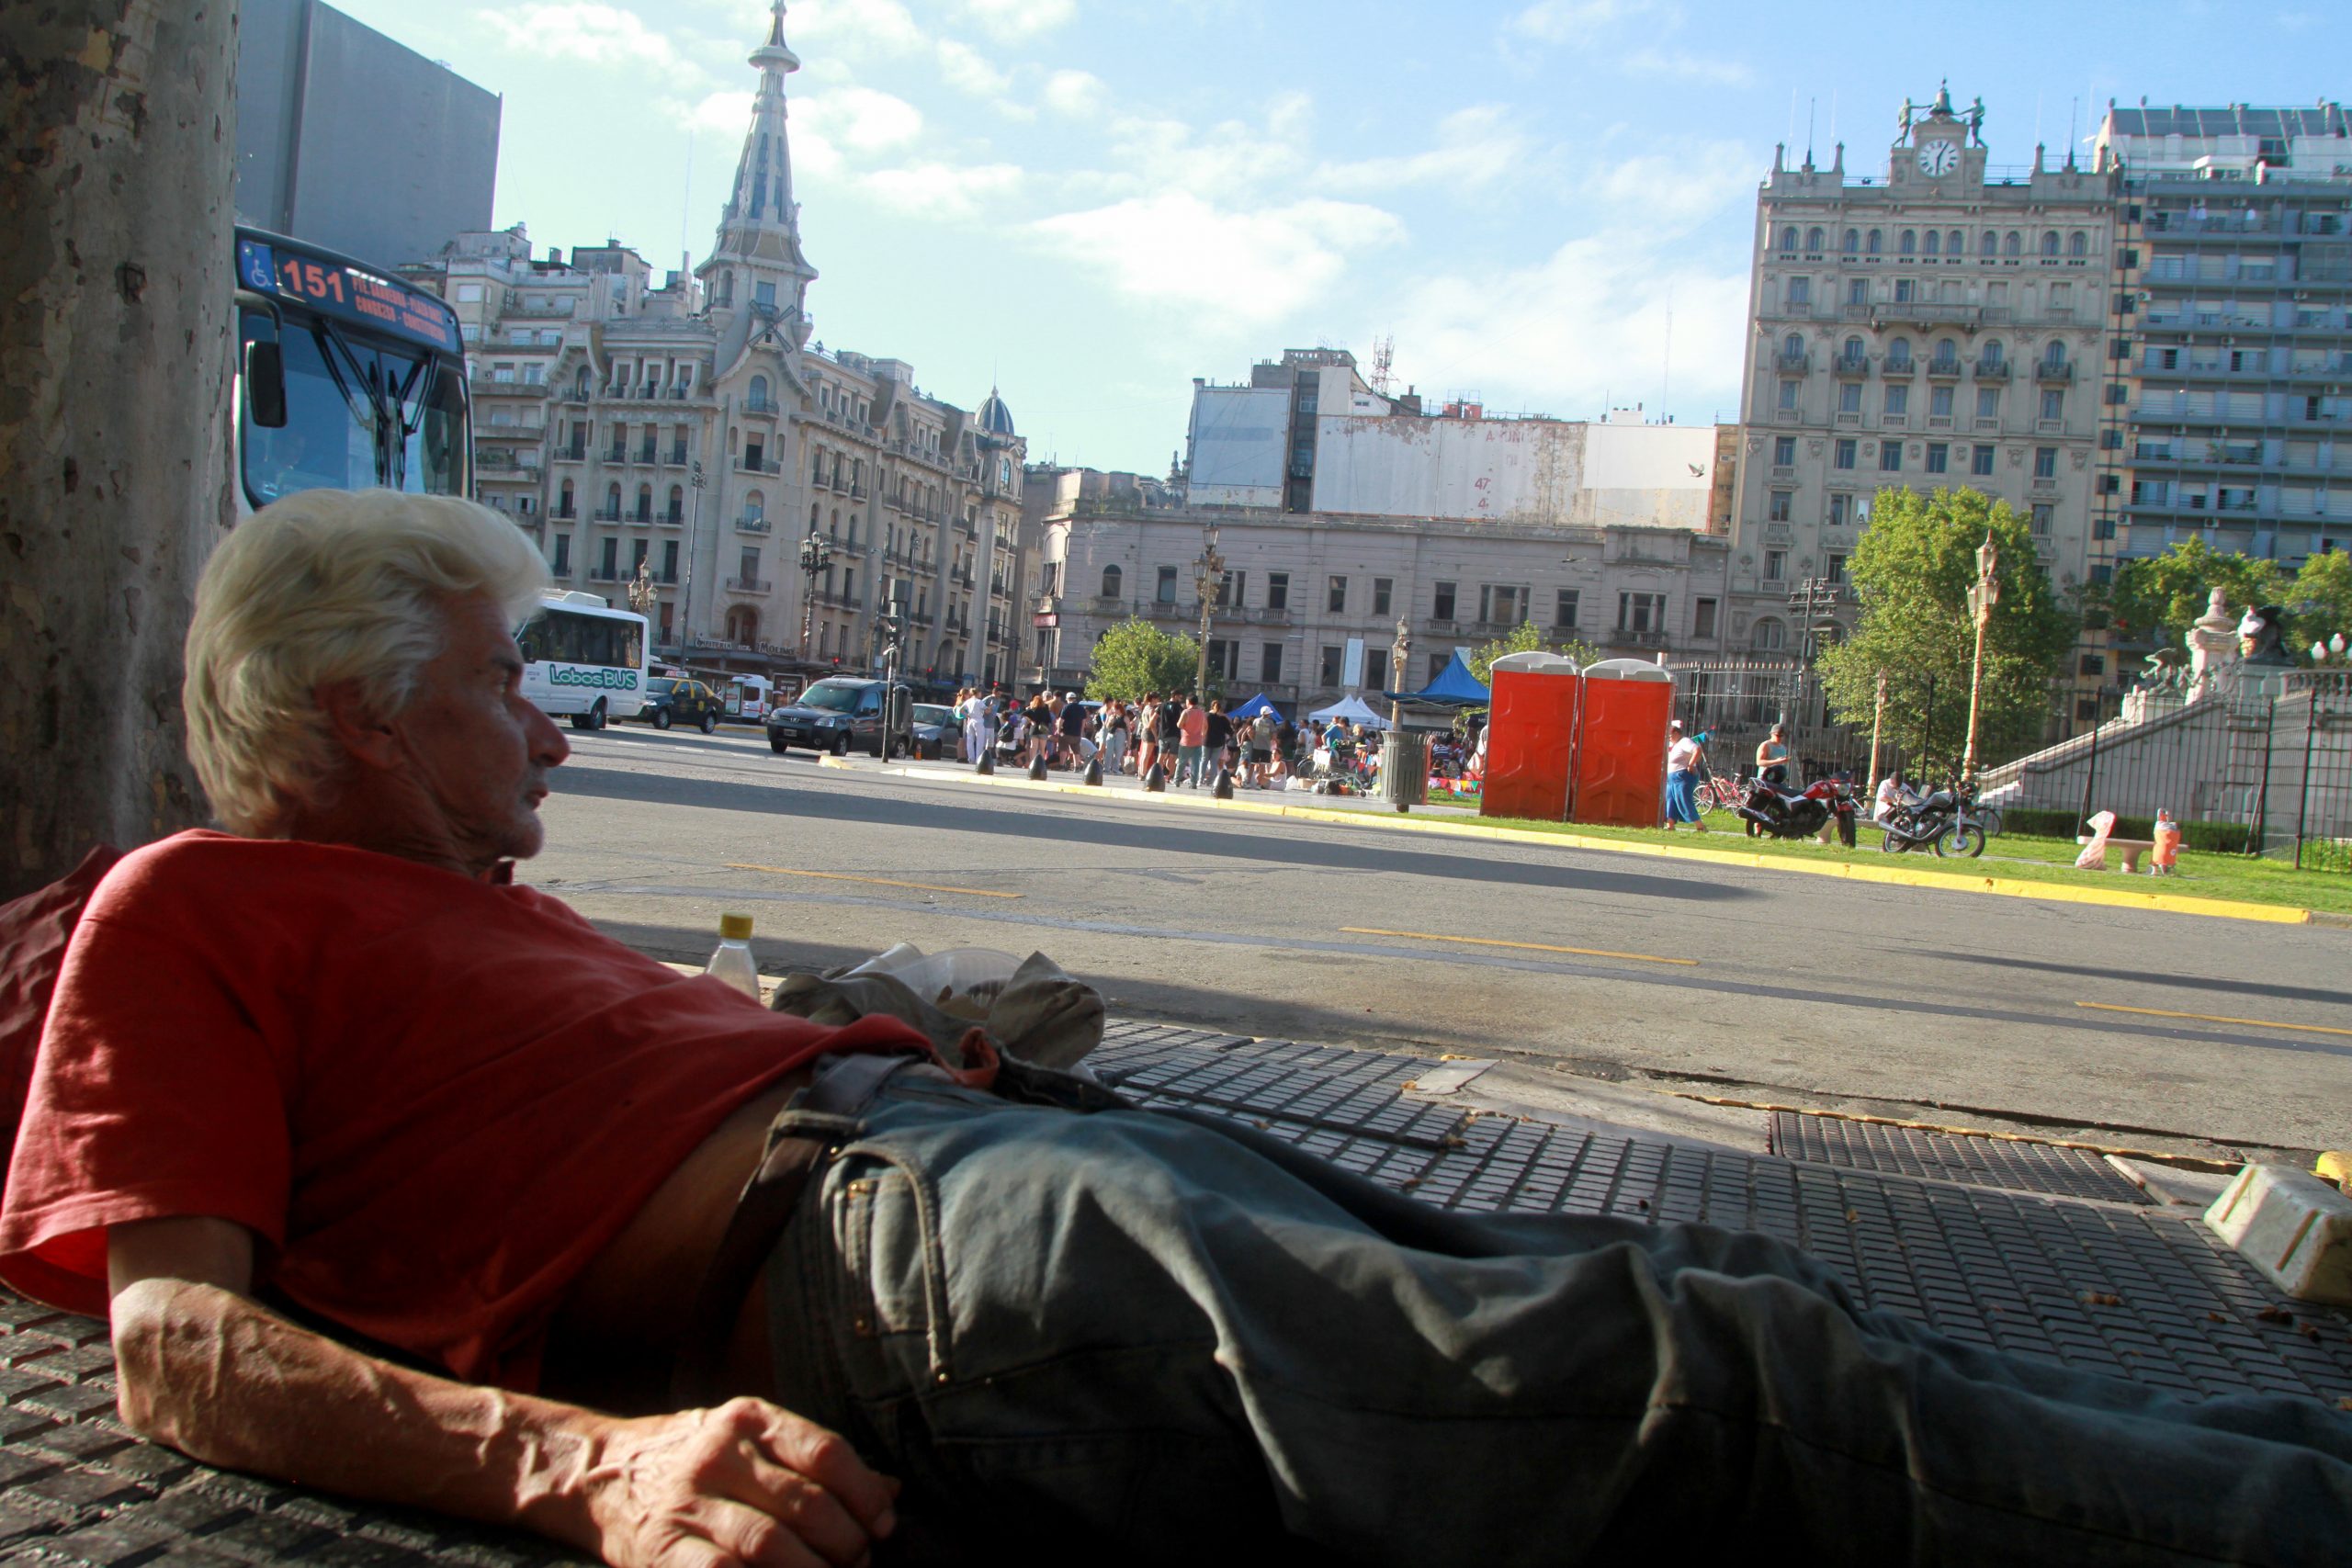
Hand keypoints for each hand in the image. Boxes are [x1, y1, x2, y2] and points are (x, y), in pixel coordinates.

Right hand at [571, 1398, 898, 1567]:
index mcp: (749, 1418)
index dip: (864, 1494)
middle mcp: (719, 1453)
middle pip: (806, 1503)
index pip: (825, 1453)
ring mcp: (688, 1503)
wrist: (601, 1474)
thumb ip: (815, 1462)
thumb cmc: (696, 1460)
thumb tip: (891, 1492)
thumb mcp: (752, 1441)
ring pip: (771, 1544)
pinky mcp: (663, 1549)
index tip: (884, 1524)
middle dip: (846, 1542)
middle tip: (859, 1561)